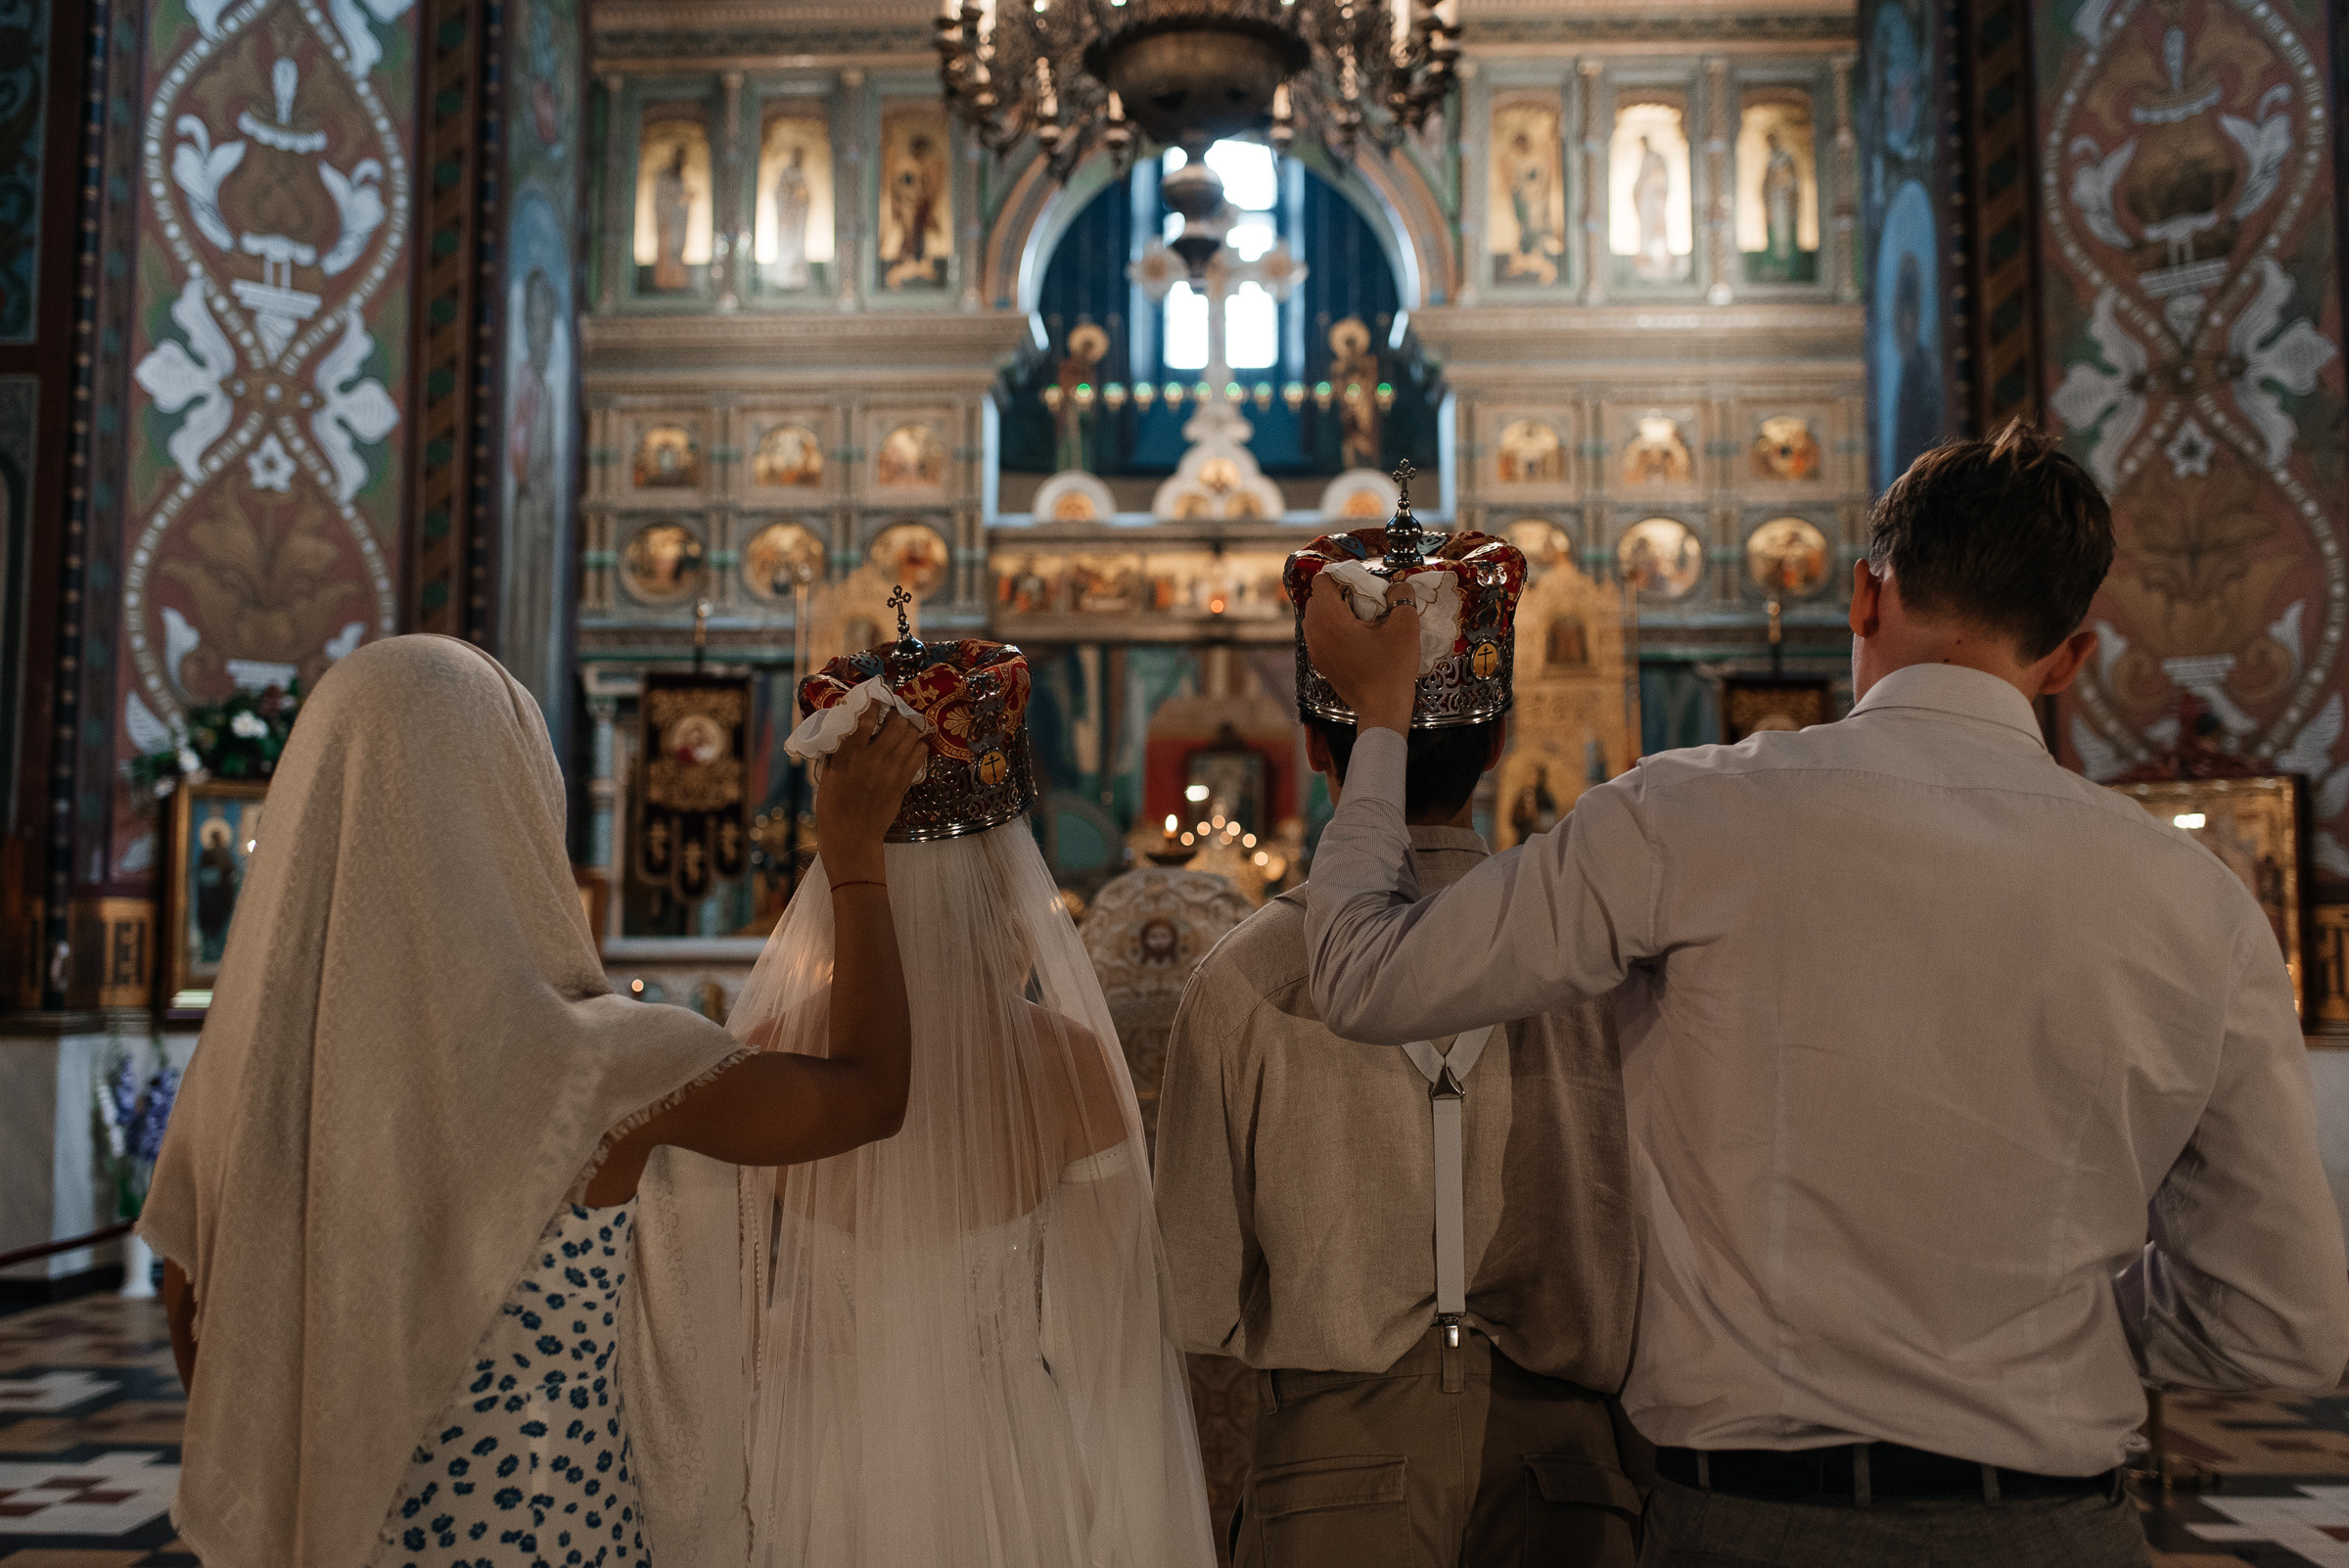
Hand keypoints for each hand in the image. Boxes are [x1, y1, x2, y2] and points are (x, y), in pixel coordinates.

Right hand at [815, 708, 926, 880]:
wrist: (852, 836)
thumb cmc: (833, 806)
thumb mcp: (827, 775)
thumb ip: (837, 752)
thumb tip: (843, 729)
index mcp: (849, 756)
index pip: (867, 720)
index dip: (875, 705)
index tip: (877, 700)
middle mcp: (873, 760)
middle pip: (897, 724)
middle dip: (898, 715)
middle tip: (895, 713)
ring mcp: (892, 771)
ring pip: (911, 736)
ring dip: (910, 728)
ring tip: (905, 727)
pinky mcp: (904, 783)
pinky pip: (920, 755)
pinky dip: (918, 746)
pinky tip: (911, 746)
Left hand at [1304, 575, 1419, 733]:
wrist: (1382, 709)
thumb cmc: (1393, 670)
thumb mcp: (1406, 627)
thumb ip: (1402, 597)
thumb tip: (1396, 586)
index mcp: (1331, 621)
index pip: (1322, 581)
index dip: (1343, 577)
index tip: (1363, 586)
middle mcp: (1315, 633)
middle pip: (1317, 598)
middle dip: (1338, 593)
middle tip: (1364, 602)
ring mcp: (1314, 650)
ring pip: (1315, 616)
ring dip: (1334, 611)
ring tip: (1361, 620)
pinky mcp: (1319, 663)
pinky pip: (1319, 634)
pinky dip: (1332, 629)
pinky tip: (1356, 638)